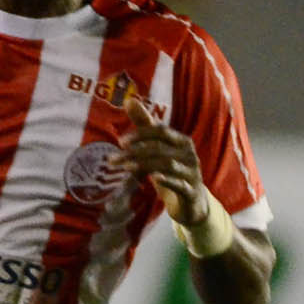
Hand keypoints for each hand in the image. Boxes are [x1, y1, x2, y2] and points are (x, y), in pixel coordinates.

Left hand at [109, 95, 208, 223]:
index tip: (120, 142)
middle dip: (134, 152)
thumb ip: (145, 126)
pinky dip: (167, 180)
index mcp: (181, 142)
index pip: (160, 131)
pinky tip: (153, 178)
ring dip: (143, 165)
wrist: (192, 203)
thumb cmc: (172, 171)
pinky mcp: (191, 191)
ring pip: (167, 165)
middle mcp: (188, 154)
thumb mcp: (158, 149)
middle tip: (111, 159)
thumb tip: (129, 100)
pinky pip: (180, 183)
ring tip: (125, 167)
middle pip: (159, 148)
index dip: (140, 134)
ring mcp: (191, 172)